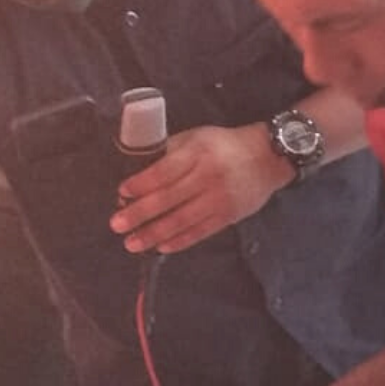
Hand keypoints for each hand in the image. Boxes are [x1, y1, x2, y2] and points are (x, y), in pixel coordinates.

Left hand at [111, 123, 288, 253]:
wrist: (268, 158)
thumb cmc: (225, 145)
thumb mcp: (197, 138)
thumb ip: (170, 151)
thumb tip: (138, 171)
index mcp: (197, 153)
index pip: (164, 172)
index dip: (141, 184)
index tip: (121, 193)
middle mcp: (208, 177)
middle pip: (168, 199)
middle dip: (139, 213)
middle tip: (117, 225)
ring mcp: (219, 199)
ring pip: (182, 220)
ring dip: (154, 233)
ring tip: (132, 243)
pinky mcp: (229, 216)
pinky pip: (200, 232)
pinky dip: (180, 241)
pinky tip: (161, 247)